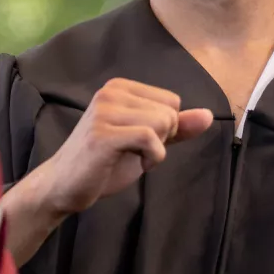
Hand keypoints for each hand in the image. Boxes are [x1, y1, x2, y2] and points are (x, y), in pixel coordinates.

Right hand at [37, 78, 213, 216]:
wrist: (64, 186)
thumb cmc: (103, 163)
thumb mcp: (145, 141)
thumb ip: (176, 127)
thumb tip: (209, 115)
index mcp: (119, 87)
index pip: (172, 101)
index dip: (165, 127)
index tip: (137, 140)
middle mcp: (110, 92)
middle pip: (170, 112)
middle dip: (161, 139)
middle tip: (131, 151)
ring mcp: (104, 112)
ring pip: (162, 124)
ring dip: (155, 150)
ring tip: (128, 156)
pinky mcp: (103, 135)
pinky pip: (151, 140)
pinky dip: (152, 158)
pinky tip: (134, 164)